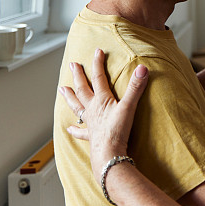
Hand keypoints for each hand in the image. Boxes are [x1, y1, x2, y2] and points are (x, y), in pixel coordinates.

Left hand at [57, 49, 148, 182]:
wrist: (109, 154)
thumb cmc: (118, 131)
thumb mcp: (129, 106)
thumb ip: (135, 87)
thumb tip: (142, 68)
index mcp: (101, 101)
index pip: (99, 78)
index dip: (98, 64)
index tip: (97, 52)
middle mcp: (93, 109)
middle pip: (83, 89)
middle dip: (78, 76)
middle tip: (72, 65)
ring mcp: (90, 123)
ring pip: (77, 107)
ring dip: (70, 97)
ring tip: (62, 89)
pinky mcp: (91, 136)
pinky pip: (81, 132)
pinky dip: (75, 130)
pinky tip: (69, 129)